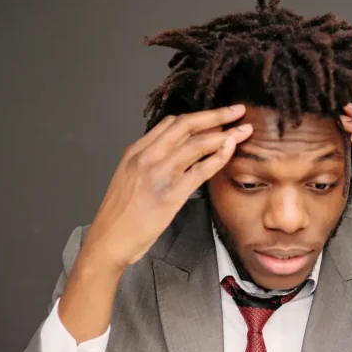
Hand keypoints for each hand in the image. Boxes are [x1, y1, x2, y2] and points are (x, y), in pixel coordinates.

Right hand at [80, 105, 253, 272]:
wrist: (108, 241)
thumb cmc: (119, 217)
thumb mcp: (129, 179)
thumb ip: (148, 164)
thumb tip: (173, 156)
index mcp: (135, 152)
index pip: (170, 124)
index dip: (197, 117)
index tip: (216, 116)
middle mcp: (146, 158)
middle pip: (186, 126)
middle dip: (216, 115)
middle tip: (237, 111)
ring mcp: (158, 175)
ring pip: (196, 144)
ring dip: (224, 134)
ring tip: (244, 130)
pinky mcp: (170, 195)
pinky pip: (200, 170)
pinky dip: (218, 157)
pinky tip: (231, 151)